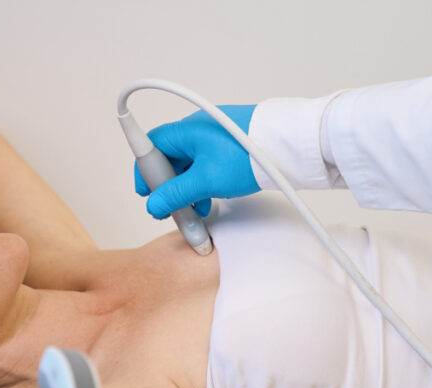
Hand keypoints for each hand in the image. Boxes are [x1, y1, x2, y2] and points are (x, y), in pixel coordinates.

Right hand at [134, 104, 258, 219]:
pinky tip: (208, 202)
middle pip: (169, 159)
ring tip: (193, 211)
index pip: (151, 146)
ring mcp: (213, 139)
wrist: (287, 146)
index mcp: (185, 131)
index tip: (145, 193)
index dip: (144, 171)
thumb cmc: (247, 155)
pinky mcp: (227, 148)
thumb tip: (154, 205)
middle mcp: (196, 131)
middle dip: (167, 186)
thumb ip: (176, 194)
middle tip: (169, 208)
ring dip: (186, 190)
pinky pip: (204, 167)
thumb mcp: (206, 181)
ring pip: (188, 166)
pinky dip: (202, 185)